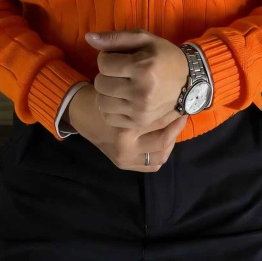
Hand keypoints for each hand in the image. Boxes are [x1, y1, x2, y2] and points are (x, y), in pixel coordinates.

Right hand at [68, 84, 187, 171]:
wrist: (80, 111)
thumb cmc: (103, 98)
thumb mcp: (123, 96)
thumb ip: (145, 102)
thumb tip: (173, 99)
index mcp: (125, 129)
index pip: (159, 122)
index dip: (173, 112)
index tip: (182, 102)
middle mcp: (125, 147)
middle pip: (163, 141)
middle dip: (176, 128)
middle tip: (181, 115)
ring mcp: (124, 159)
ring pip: (160, 156)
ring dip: (171, 142)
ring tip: (173, 128)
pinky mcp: (123, 164)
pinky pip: (151, 165)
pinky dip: (161, 154)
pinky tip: (164, 141)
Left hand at [85, 29, 188, 128]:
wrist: (189, 81)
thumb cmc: (164, 56)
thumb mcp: (144, 39)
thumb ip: (115, 38)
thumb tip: (88, 38)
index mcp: (142, 67)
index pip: (103, 63)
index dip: (106, 57)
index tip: (117, 58)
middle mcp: (141, 91)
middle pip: (100, 83)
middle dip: (106, 75)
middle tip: (119, 72)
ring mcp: (140, 110)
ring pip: (101, 101)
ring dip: (106, 92)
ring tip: (120, 85)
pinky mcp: (139, 122)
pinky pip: (109, 117)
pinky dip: (111, 108)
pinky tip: (121, 99)